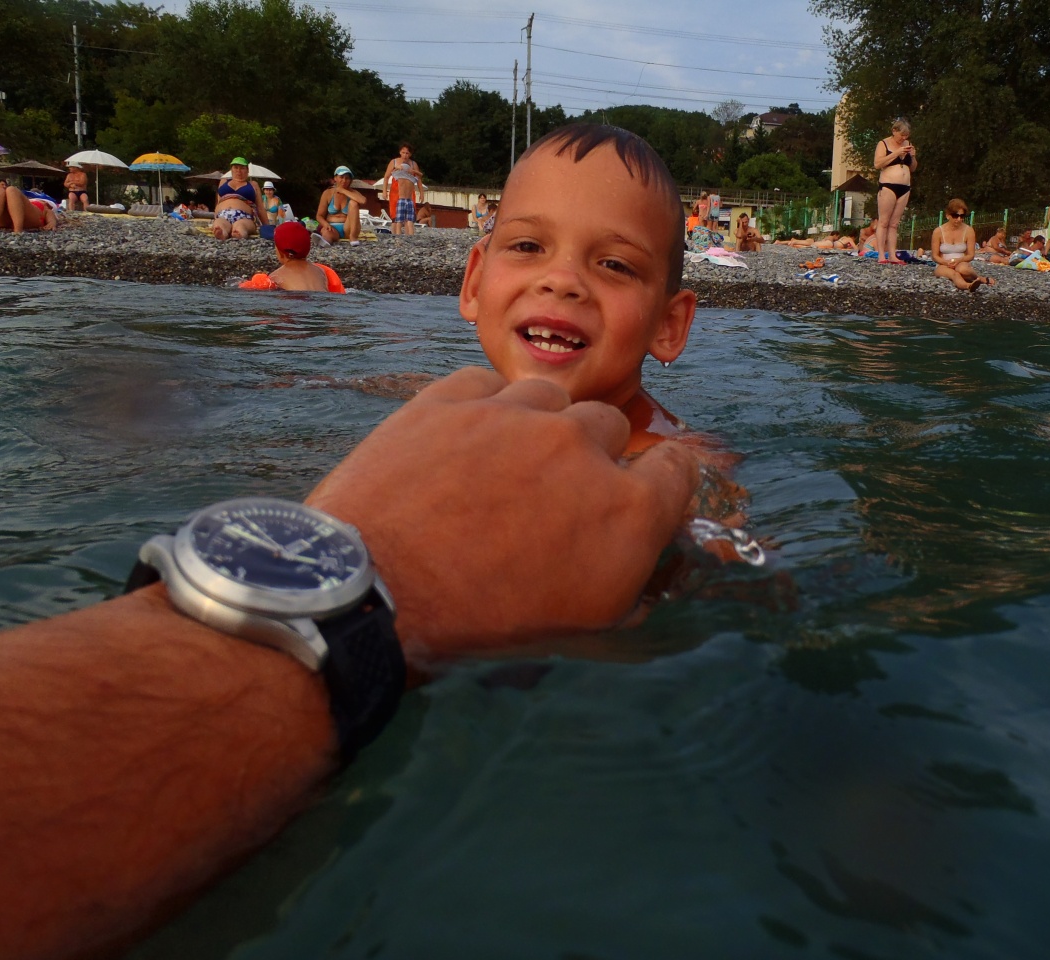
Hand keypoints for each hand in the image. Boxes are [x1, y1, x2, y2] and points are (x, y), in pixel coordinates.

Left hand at [306, 368, 698, 668]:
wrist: (371, 594)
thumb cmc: (480, 624)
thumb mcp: (583, 624)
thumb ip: (635, 574)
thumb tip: (650, 545)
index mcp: (627, 512)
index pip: (679, 467)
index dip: (661, 478)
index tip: (640, 487)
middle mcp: (583, 448)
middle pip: (610, 427)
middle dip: (589, 457)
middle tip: (549, 495)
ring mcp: (516, 414)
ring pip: (550, 400)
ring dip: (537, 427)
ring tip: (500, 468)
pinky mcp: (454, 396)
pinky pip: (488, 388)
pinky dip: (483, 412)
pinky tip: (462, 448)